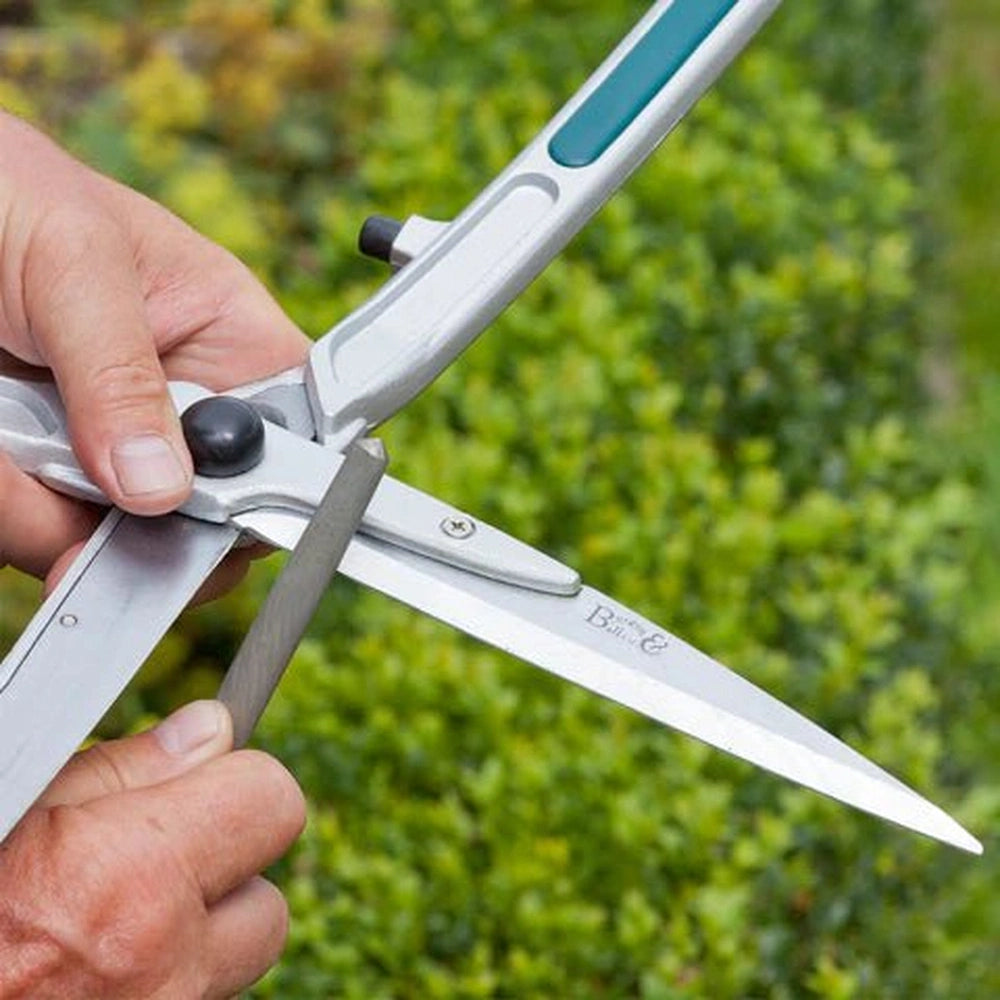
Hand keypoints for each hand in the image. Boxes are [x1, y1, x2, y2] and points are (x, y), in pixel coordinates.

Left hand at [0, 111, 310, 583]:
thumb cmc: (21, 196)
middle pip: (210, 517)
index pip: (298, 441)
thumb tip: (158, 485)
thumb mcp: (79, 267)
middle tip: (90, 507)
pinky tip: (4, 459)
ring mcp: (121, 455)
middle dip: (146, 524)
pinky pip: (48, 528)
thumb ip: (121, 373)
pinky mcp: (57, 481)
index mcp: (238, 352)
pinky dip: (19, 511)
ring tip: (14, 441)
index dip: (279, 491)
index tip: (222, 517)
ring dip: (55, 513)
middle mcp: (189, 417)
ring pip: (119, 540)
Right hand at [0, 701, 305, 997]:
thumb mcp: (17, 802)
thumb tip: (211, 730)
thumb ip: (126, 768)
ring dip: (200, 935)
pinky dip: (172, 979)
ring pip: (237, 959)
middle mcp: (165, 964)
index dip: (241, 783)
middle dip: (225, 873)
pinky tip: (102, 972)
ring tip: (114, 925)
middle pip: (270, 896)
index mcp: (134, 877)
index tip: (211, 781)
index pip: (274, 799)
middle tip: (153, 865)